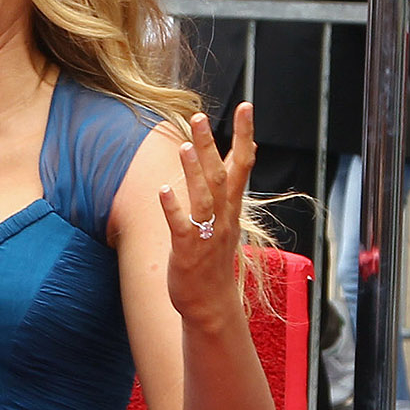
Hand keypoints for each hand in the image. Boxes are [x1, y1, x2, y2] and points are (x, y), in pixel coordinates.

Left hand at [157, 100, 254, 327]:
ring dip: (194, 171)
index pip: (243, 164)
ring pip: (203, 197)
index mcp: (232, 207)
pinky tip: (163, 190)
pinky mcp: (188, 250)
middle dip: (212, 145)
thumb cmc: (212, 258)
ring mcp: (206, 234)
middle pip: (220, 174)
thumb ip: (226, 188)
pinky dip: (173, 208)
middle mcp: (223, 216)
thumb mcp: (225, 219)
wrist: (211, 303)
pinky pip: (181, 226)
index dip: (245, 135)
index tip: (246, 106)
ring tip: (184, 145)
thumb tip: (234, 154)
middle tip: (200, 117)